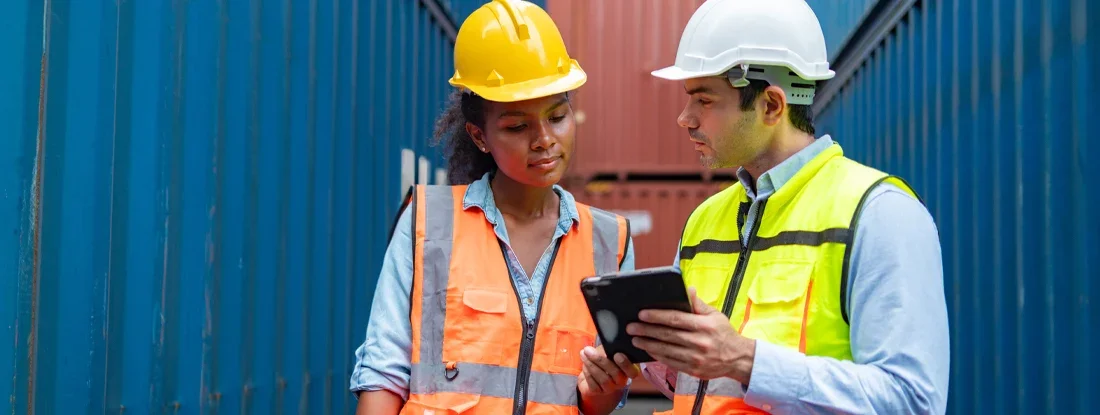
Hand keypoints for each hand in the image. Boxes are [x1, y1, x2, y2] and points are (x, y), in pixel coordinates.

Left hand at [578, 345, 639, 396]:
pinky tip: (584, 364)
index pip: (632, 372)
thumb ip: (609, 349)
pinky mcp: (598, 392)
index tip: (617, 354)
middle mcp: (621, 381)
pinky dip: (587, 373)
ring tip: (584, 354)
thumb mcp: (608, 351)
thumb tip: (606, 345)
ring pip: (603, 379)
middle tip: (589, 350)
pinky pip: (593, 384)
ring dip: (591, 365)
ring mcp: (610, 388)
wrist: (591, 371)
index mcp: (628, 370)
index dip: (626, 364)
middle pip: (615, 373)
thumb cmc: (603, 359)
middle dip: (601, 360)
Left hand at [626, 287, 755, 383]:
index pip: (676, 319)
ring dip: (648, 344)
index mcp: (705, 326)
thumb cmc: (724, 334)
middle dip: (646, 331)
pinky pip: (671, 362)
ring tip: (635, 339)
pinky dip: (657, 356)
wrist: (738, 359)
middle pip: (667, 335)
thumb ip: (698, 303)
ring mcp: (696, 358)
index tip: (642, 314)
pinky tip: (648, 350)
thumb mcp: (715, 315)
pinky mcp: (693, 370)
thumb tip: (687, 288)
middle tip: (631, 327)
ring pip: (666, 351)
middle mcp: (700, 342)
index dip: (657, 316)